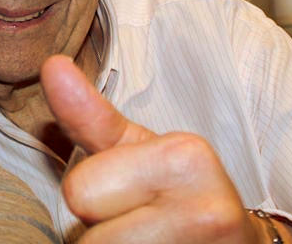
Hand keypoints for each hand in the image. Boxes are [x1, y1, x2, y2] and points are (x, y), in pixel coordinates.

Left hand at [40, 55, 264, 243]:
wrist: (239, 243)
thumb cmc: (177, 194)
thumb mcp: (138, 151)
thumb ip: (90, 117)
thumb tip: (52, 65)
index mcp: (184, 156)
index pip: (81, 190)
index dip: (95, 197)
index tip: (131, 196)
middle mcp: (205, 210)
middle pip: (92, 236)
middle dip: (104, 232)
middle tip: (142, 225)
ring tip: (152, 240)